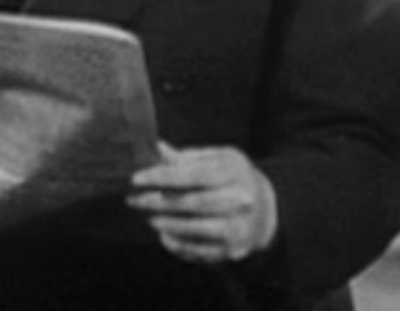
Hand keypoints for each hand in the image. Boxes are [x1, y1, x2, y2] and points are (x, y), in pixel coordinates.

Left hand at [128, 143, 278, 264]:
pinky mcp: (230, 250)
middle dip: (158, 201)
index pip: (194, 174)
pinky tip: (164, 233)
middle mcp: (240, 200)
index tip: (137, 178)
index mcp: (235, 171)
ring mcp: (237, 228)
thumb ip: (187, 157)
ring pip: (194, 228)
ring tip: (148, 216)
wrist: (265, 212)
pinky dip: (176, 243)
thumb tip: (157, 150)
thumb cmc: (234, 179)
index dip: (162, 177)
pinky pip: (197, 250)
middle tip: (134, 199)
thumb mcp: (218, 159)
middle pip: (192, 203)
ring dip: (165, 223)